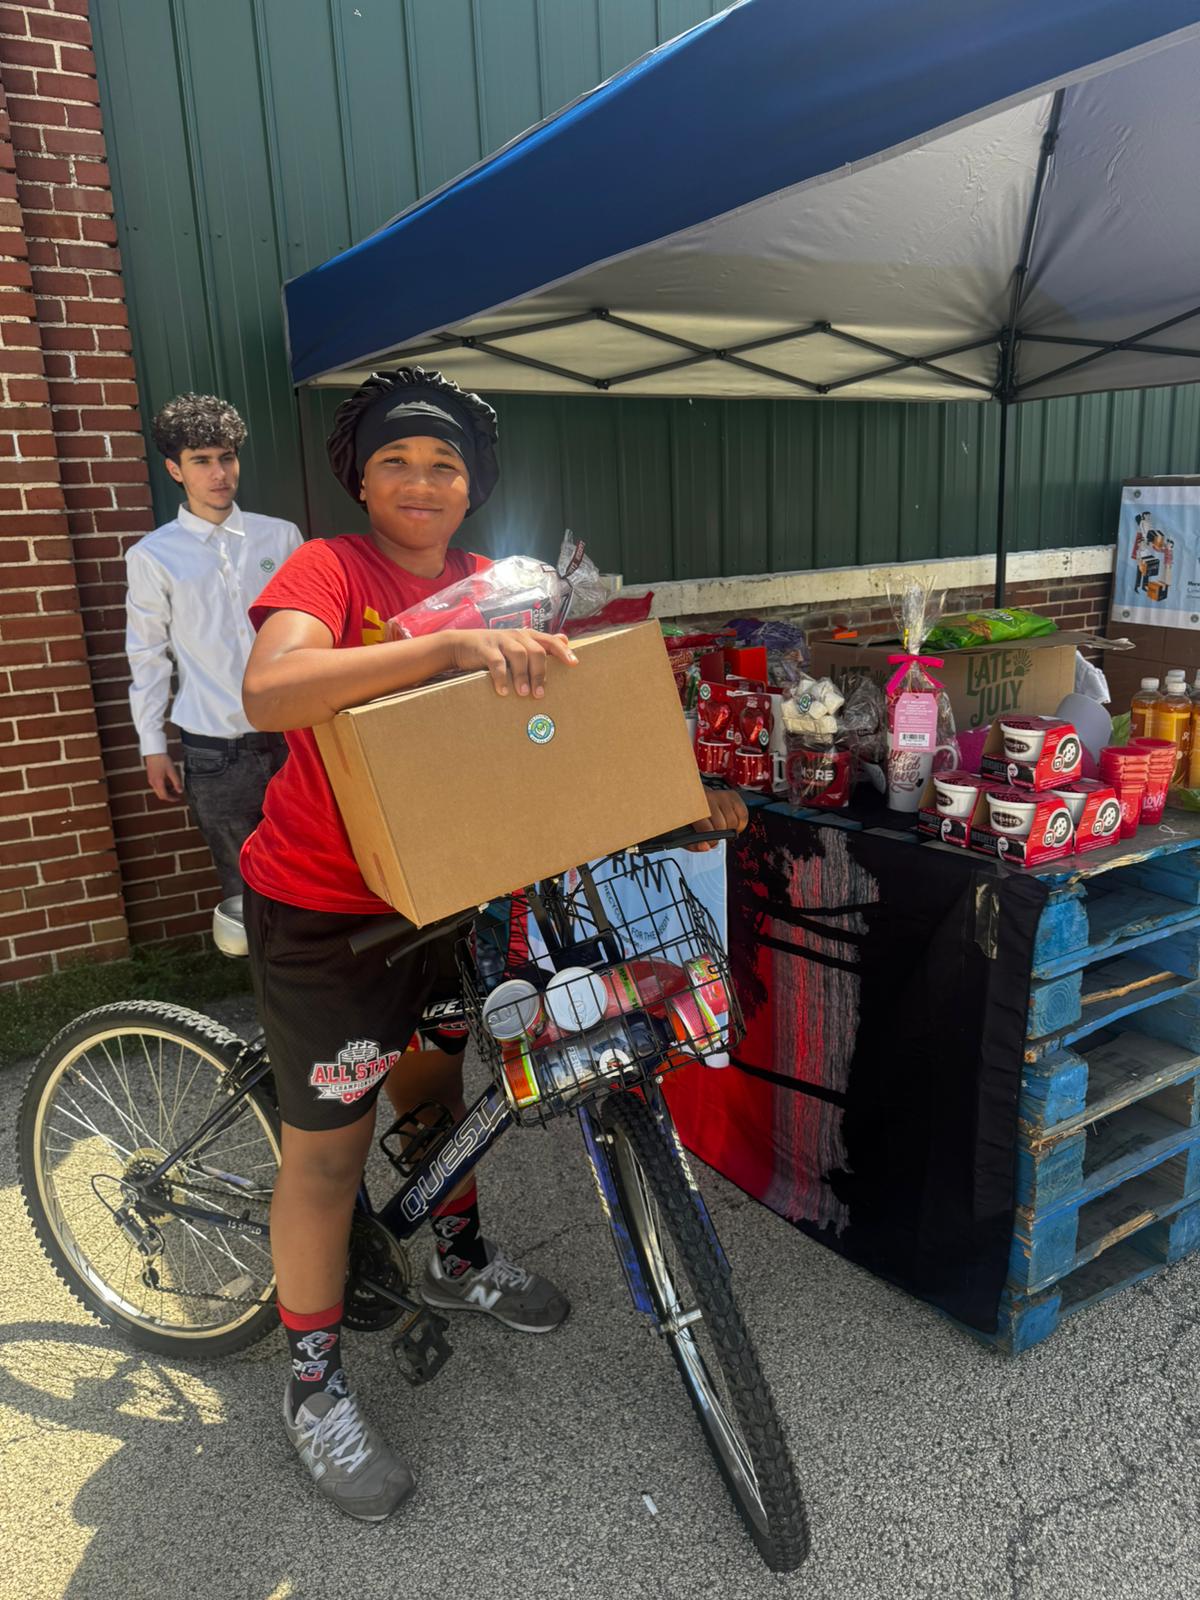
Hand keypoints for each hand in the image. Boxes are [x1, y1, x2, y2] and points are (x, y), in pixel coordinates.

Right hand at [145, 753, 182, 801]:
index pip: (165, 796)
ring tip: (174, 787)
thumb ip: (177, 782)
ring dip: (166, 791)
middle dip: (169, 796)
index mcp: (158, 783)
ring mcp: (151, 780)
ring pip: (158, 790)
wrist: (154, 752)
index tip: (178, 799)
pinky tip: (168, 782)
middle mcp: (153, 783)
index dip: (172, 799)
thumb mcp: (172, 771)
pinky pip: (157, 785)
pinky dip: (163, 787)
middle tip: (177, 795)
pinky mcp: (151, 776)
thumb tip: (180, 791)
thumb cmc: (163, 760)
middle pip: (161, 795)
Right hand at [446, 629, 577, 698]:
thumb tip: (565, 639)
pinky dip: (501, 677)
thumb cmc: (495, 650)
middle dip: (540, 673)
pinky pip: (496, 662)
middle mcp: (517, 635)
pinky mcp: (485, 647)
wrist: (461, 645)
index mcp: (527, 636)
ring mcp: (500, 640)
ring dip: (523, 676)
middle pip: (536, 651)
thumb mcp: (517, 645)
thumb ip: (540, 644)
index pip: (550, 641)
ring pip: (519, 655)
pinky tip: (503, 691)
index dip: (562, 651)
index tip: (574, 664)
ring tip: (524, 694)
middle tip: (539, 694)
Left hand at [688, 785, 748, 851]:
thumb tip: (706, 847)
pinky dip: (740, 823)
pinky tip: (730, 824)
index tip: (709, 843)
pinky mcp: (732, 795)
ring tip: (721, 828)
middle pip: (722, 826)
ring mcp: (721, 795)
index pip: (707, 829)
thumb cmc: (688, 816)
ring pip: (733, 821)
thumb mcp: (683, 832)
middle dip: (719, 835)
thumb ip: (692, 844)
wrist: (689, 797)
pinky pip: (743, 814)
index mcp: (692, 807)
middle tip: (714, 835)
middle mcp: (708, 798)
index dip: (710, 840)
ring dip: (729, 829)